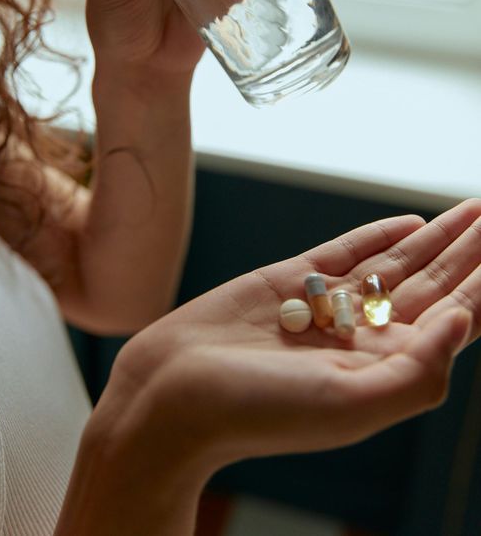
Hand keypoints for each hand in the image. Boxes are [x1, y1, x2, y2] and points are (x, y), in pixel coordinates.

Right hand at [102, 200, 480, 470]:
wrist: (173, 393)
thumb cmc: (255, 412)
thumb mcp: (349, 405)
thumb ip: (419, 370)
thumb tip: (463, 319)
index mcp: (384, 370)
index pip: (454, 320)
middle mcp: (363, 337)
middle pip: (434, 285)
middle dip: (471, 251)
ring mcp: (330, 306)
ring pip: (398, 263)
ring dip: (437, 237)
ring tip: (472, 211)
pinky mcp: (293, 281)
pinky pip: (346, 252)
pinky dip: (379, 234)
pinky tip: (410, 222)